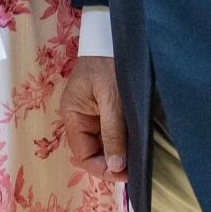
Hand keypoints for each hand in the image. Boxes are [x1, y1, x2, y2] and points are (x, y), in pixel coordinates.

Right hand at [60, 53, 127, 179]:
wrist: (112, 36)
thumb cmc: (109, 63)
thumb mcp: (112, 98)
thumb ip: (113, 132)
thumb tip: (115, 166)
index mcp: (73, 115)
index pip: (83, 155)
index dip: (103, 169)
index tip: (126, 174)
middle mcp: (79, 119)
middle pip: (93, 152)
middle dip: (112, 163)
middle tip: (135, 170)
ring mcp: (91, 115)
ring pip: (104, 145)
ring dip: (119, 154)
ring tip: (137, 161)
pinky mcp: (104, 110)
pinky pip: (111, 133)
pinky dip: (122, 142)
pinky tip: (135, 146)